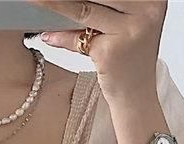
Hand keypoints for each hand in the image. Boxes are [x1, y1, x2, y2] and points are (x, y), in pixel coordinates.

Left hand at [26, 0, 166, 103]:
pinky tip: (48, 36)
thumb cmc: (128, 57)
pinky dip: (61, 37)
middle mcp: (147, 8)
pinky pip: (78, 38)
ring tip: (36, 1)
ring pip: (85, 10)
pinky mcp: (112, 51)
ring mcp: (131, 29)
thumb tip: (61, 1)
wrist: (136, 94)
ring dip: (56, 5)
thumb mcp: (123, 23)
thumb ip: (105, 6)